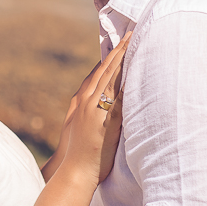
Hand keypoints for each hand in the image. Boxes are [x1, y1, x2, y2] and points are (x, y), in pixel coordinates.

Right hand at [56, 33, 127, 185]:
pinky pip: (117, 99)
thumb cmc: (77, 151)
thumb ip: (86, 109)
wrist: (74, 171)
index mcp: (81, 101)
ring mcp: (95, 111)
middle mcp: (87, 102)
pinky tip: (133, 72)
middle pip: (104, 71)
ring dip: (121, 60)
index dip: (108, 56)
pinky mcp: (105, 122)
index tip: (119, 42)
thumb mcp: (78, 124)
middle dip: (118, 51)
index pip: (96, 72)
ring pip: (110, 79)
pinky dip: (123, 84)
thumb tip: (93, 99)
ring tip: (131, 44)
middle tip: (129, 34)